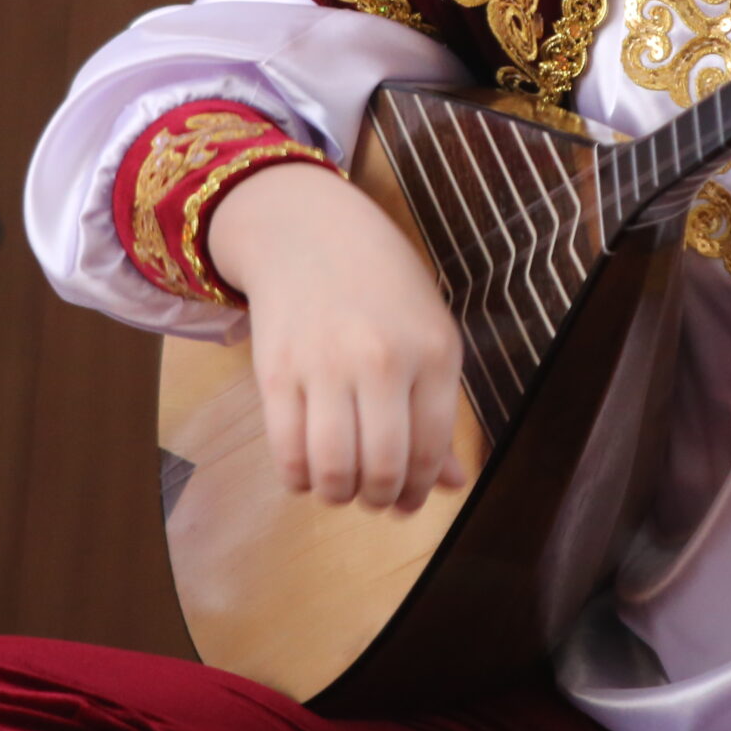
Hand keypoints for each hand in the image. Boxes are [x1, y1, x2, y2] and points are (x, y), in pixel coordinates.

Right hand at [208, 163, 470, 515]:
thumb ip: (440, 410)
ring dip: (338, 494)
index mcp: (433, 351)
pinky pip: (287, 452)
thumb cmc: (382, 285)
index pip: (432, 450)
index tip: (408, 500)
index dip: (420, 490)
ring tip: (341, 487)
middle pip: (382, 467)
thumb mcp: (429, 331)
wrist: (309, 229)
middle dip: (379, 499)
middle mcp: (382, 360)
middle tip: (374, 497)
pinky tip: (307, 471)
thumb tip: (454, 484)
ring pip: (333, 469)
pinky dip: (298, 478)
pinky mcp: (276, 371)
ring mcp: (326, 365)